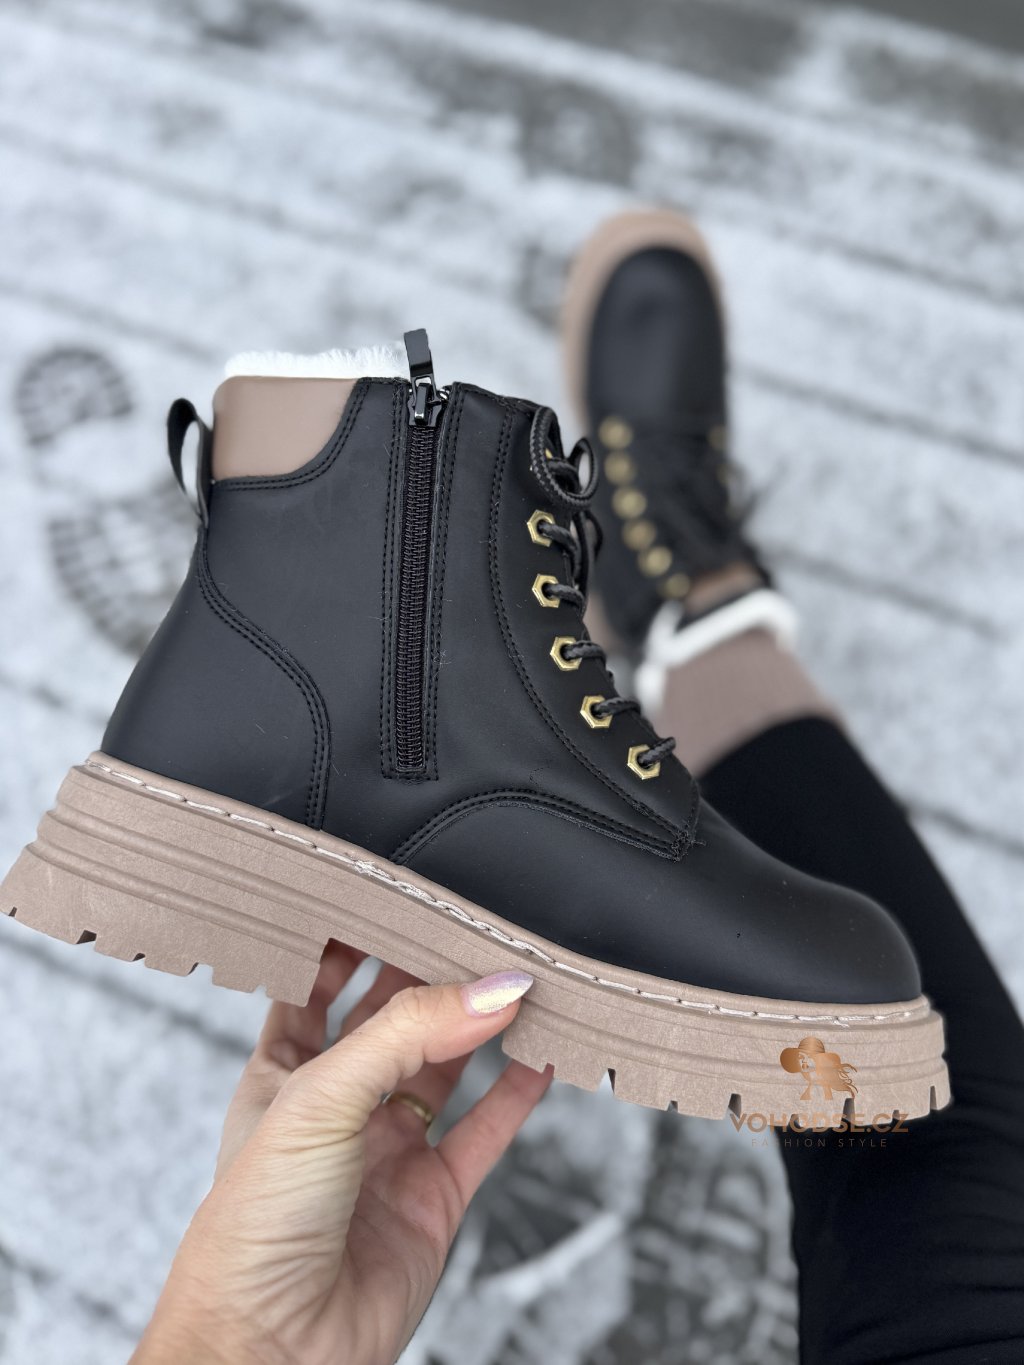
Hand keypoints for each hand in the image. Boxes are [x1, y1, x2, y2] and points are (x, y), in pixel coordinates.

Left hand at [132, 945, 548, 1364]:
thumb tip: (491, 986)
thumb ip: (408, 1034)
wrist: (273, 1350)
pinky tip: (541, 1055)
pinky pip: (485, 1130)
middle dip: (430, 975)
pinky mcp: (432, 1196)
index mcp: (284, 1074)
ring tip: (519, 979)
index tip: (393, 896)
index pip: (321, 986)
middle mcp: (339, 1106)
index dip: (354, 943)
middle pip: (394, 1020)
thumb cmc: (251, 1229)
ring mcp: (388, 1150)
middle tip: (473, 928)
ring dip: (480, 1026)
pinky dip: (518, 1093)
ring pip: (446, 1068)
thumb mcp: (320, 1098)